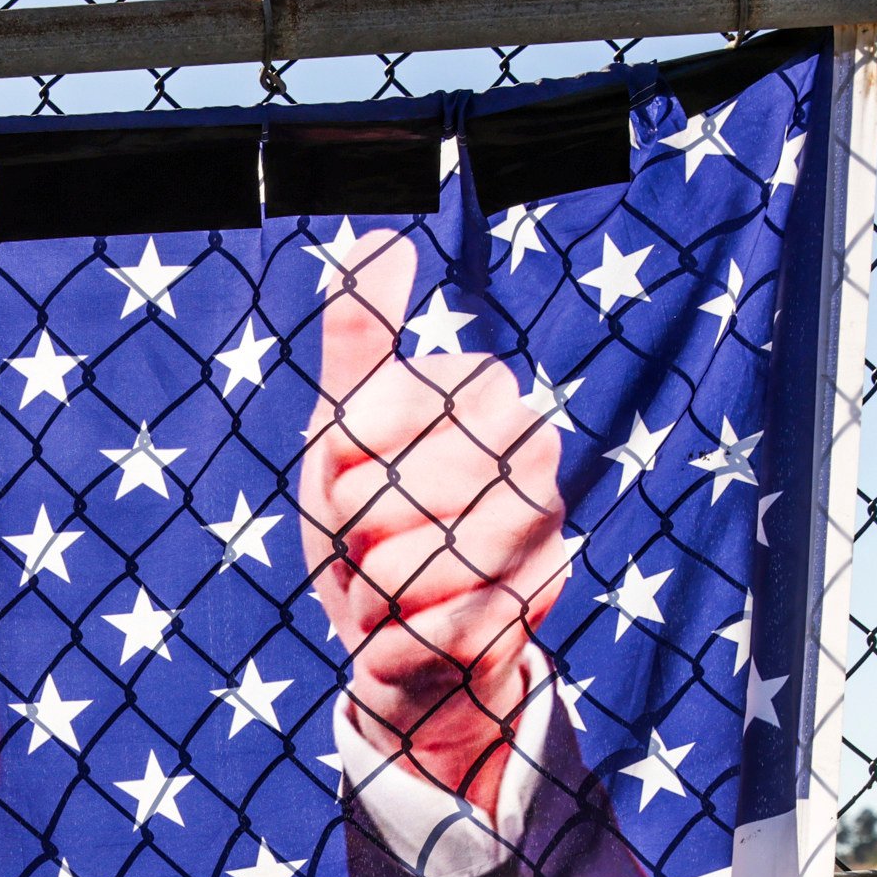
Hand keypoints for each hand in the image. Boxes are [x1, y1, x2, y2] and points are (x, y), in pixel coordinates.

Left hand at [296, 230, 568, 819]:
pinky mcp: (534, 609)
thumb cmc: (366, 523)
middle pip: (383, 497)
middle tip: (373, 544)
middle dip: (352, 536)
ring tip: (395, 587)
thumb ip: (357, 334)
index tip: (349, 479)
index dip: (334, 466)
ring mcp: (542, 528)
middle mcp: (534, 449)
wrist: (402, 636)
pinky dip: (398, 640)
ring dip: (374, 592)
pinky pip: (428, 626)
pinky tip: (417, 629)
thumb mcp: (342, 427)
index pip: (363, 422)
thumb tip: (377, 237)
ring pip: (405, 566)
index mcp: (487, 389)